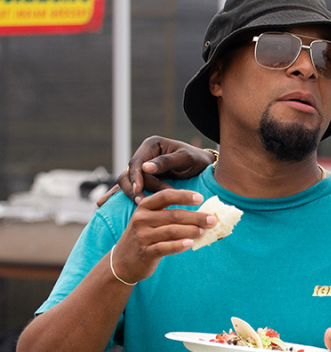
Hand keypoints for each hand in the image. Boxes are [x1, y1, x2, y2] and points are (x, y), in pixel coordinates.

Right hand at [97, 137, 213, 205]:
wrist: (204, 165)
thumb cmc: (197, 160)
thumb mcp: (185, 159)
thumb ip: (166, 161)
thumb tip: (146, 167)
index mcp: (151, 145)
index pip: (136, 162)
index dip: (135, 176)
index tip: (137, 189)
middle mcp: (144, 155)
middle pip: (129, 173)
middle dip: (134, 188)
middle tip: (140, 202)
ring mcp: (143, 168)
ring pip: (128, 182)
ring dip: (132, 194)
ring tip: (138, 206)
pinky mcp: (144, 180)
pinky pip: (131, 189)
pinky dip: (122, 197)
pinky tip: (105, 205)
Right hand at [110, 188, 216, 282]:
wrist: (122, 262)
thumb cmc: (144, 238)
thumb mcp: (150, 222)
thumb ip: (169, 215)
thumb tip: (201, 215)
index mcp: (144, 207)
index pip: (165, 196)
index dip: (184, 196)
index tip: (200, 198)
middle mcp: (141, 219)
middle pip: (173, 215)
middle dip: (195, 217)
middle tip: (212, 219)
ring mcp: (142, 236)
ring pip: (171, 231)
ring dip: (190, 231)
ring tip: (203, 232)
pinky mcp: (145, 252)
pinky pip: (164, 248)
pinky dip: (178, 246)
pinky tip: (190, 244)